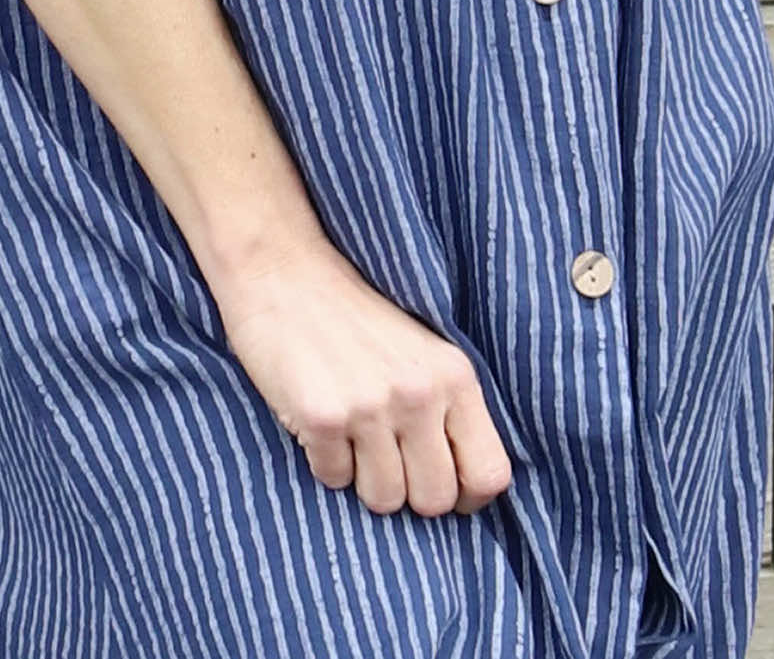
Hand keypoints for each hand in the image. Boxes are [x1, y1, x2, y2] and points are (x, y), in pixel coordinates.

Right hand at [213, 238, 512, 517]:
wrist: (284, 272)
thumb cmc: (355, 317)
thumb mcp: (422, 352)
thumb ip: (448, 410)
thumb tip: (463, 491)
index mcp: (455, 376)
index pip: (489, 473)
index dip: (467, 496)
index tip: (443, 485)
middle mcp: (419, 393)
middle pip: (434, 500)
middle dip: (408, 492)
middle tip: (385, 458)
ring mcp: (370, 407)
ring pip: (384, 499)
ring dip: (364, 479)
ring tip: (352, 434)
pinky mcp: (322, 417)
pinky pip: (333, 480)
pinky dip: (324, 461)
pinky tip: (321, 419)